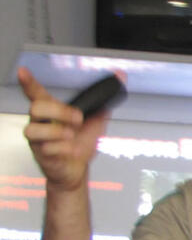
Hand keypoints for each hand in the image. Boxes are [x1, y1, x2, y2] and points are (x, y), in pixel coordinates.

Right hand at [18, 67, 106, 191]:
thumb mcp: (96, 120)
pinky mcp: (40, 153)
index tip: (23, 71)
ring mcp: (38, 138)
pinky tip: (73, 150)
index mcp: (51, 110)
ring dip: (57, 132)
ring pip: (33, 129)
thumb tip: (120, 77)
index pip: (35, 93)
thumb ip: (104, 101)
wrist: (79, 168)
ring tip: (72, 136)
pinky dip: (64, 149)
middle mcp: (40, 122)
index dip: (28, 82)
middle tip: (78, 119)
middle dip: (60, 111)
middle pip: (36, 107)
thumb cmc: (81, 143)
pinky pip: (46, 148)